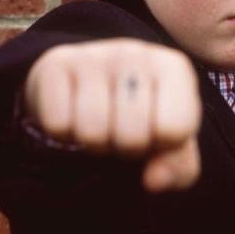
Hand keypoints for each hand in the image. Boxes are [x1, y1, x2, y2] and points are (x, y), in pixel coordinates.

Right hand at [23, 39, 201, 191]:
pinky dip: (63, 134)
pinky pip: (58, 124)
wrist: (86, 84)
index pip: (174, 130)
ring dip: (94, 143)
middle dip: (124, 148)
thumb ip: (178, 167)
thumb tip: (154, 180)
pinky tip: (73, 114)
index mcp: (173, 68)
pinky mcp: (56, 62)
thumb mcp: (170, 143)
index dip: (160, 146)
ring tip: (98, 124)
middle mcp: (135, 53)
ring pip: (92, 131)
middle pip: (131, 136)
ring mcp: (93, 54)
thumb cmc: (140, 116)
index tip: (153, 132)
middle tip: (120, 130)